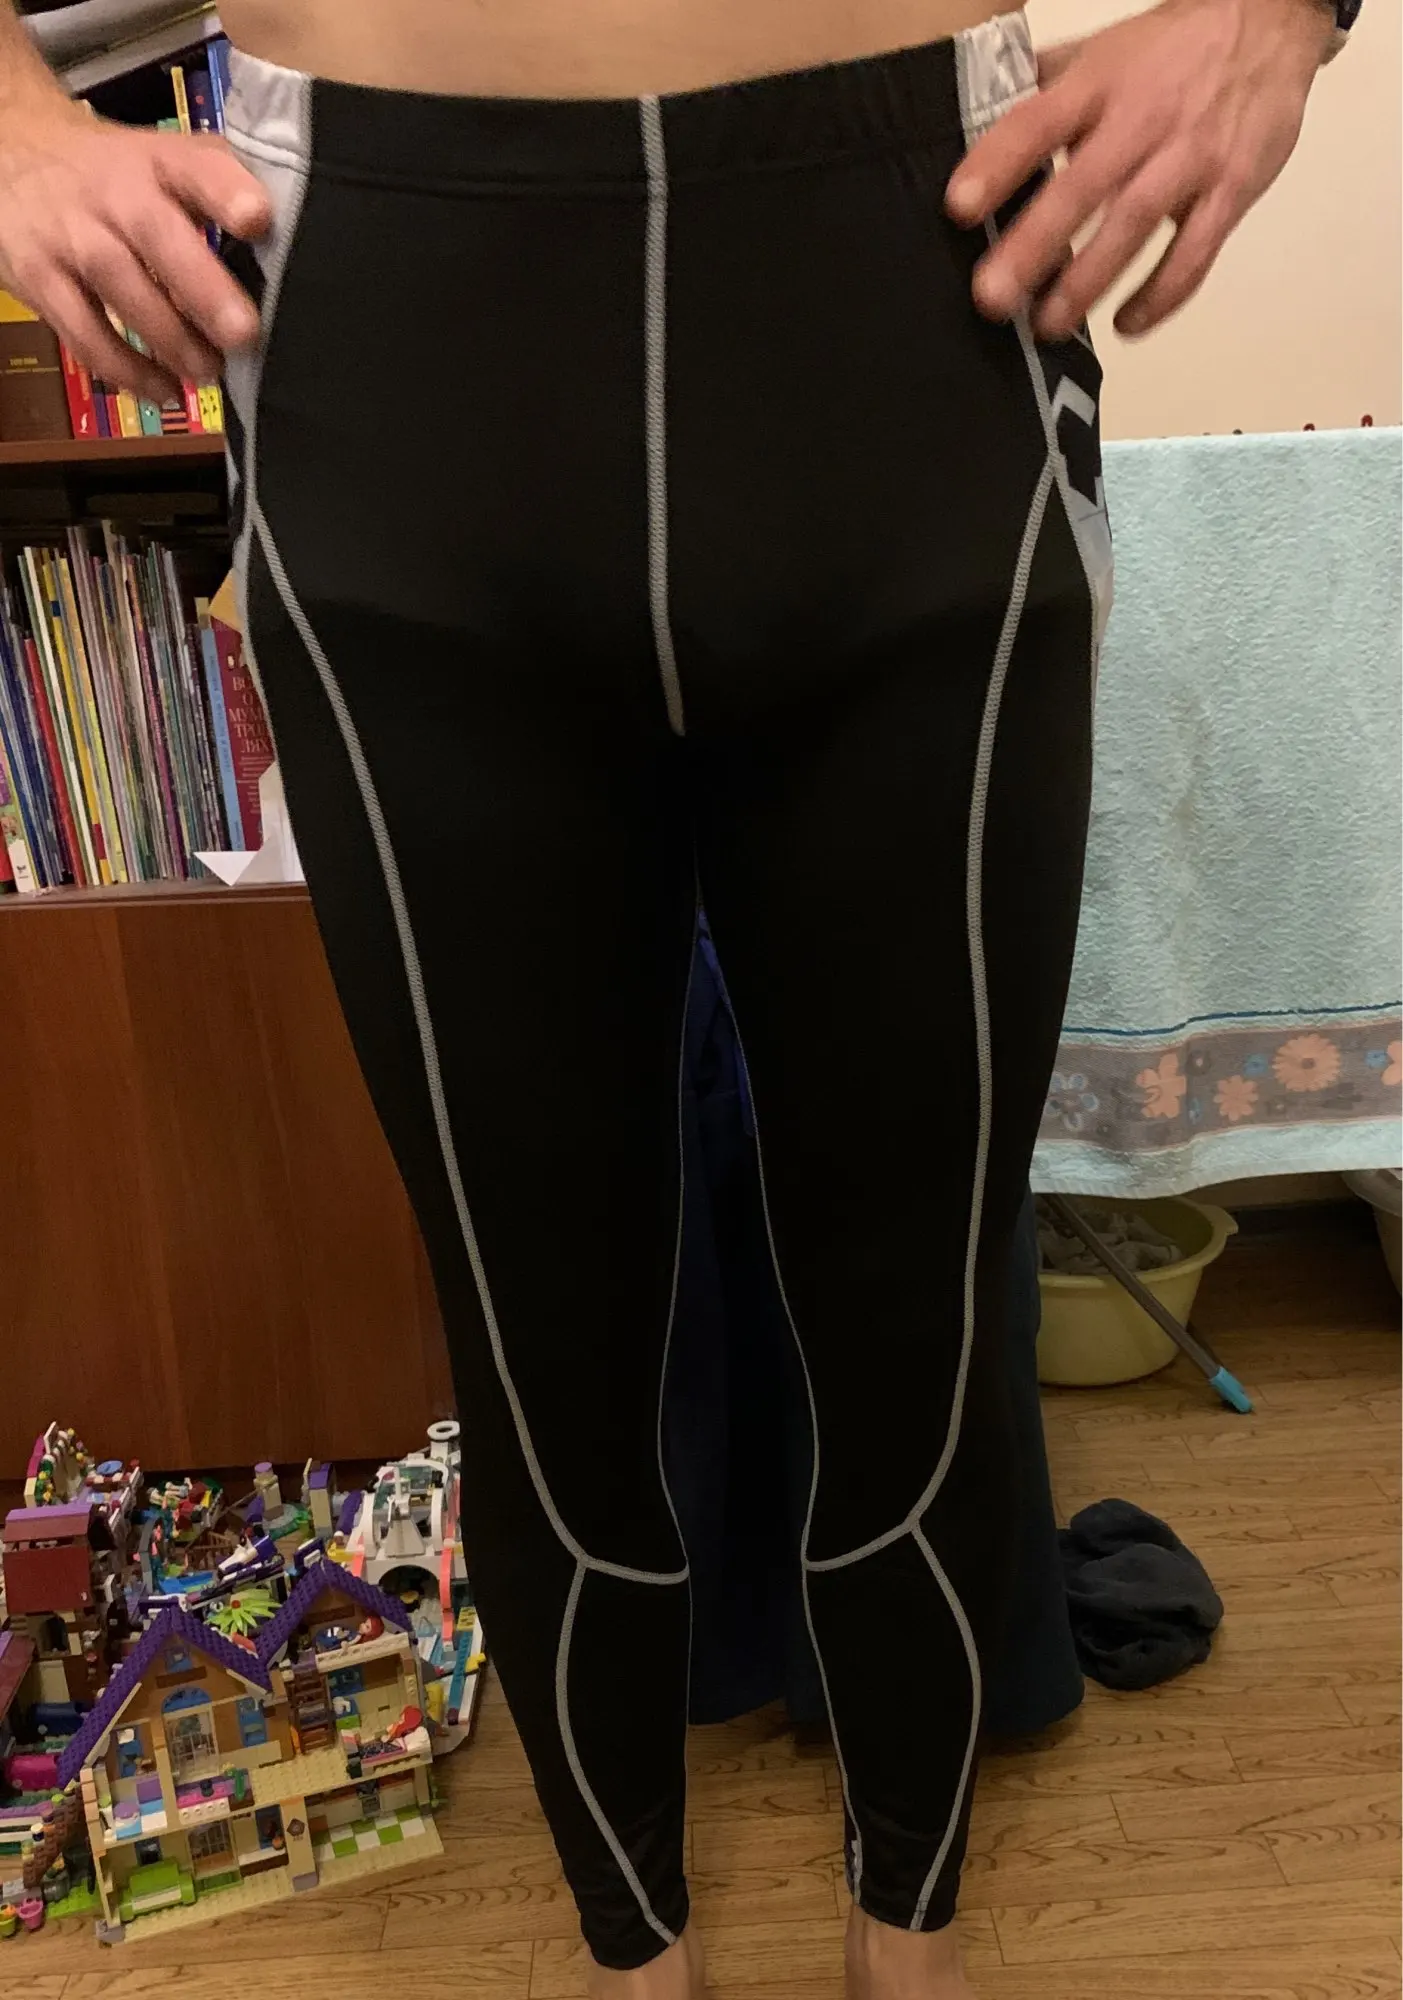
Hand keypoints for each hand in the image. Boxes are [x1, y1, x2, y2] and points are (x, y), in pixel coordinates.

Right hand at [0, 99, 270, 398]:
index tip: (258, 220)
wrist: (10, 152)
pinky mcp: (38, 278)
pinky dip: (124, 369)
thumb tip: (291, 239)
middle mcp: (113, 193)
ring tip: (207, 370)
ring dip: (169, 339)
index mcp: (157, 161)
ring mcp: (71, 235)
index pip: (194, 165)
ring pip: (120, 287)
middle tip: (243, 333)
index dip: (226, 190)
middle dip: (202, 288)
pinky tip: (162, 390)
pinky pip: (82, 332)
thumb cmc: (114, 174)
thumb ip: (218, 191)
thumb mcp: (161, 160)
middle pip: (155, 234)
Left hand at [946, 0, 1334, 341]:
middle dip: (1036, 245)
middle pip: (1084, 185)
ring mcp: (1191, 157)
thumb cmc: (1172, 49)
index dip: (998, 162)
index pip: (1040, 120)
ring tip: (1047, 326)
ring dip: (1088, 282)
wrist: (1272, 21)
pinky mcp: (1232, 190)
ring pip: (1135, 224)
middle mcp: (1144, 119)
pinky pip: (1196, 252)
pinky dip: (1162, 294)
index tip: (959, 207)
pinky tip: (1126, 325)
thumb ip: (1044, 90)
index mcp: (1101, 81)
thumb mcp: (1102, 51)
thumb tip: (974, 121)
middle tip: (993, 297)